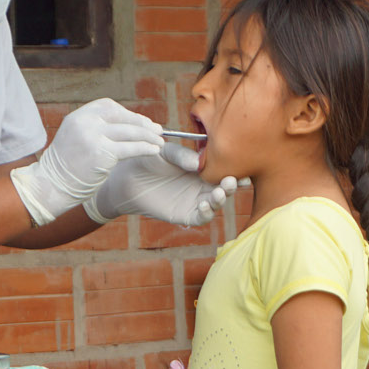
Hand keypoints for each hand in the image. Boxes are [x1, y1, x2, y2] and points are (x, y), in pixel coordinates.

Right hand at [10, 99, 162, 224]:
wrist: (50, 186)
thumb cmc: (65, 168)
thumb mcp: (74, 138)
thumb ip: (93, 129)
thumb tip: (124, 126)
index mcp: (77, 117)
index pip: (108, 106)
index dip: (126, 113)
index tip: (139, 121)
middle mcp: (84, 123)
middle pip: (121, 116)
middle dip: (142, 123)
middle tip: (158, 129)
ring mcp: (93, 137)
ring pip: (130, 132)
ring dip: (148, 136)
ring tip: (160, 141)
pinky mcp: (102, 153)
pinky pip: (131, 148)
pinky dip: (146, 148)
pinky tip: (154, 151)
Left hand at [85, 143, 239, 225]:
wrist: (126, 178)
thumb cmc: (146, 160)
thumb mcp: (164, 151)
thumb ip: (181, 154)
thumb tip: (198, 163)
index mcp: (202, 167)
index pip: (224, 168)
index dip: (235, 168)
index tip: (242, 166)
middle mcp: (202, 184)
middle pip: (225, 187)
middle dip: (231, 185)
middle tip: (232, 180)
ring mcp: (195, 200)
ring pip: (216, 203)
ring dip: (220, 199)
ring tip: (218, 192)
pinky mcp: (184, 215)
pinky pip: (201, 217)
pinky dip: (206, 213)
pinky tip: (203, 205)